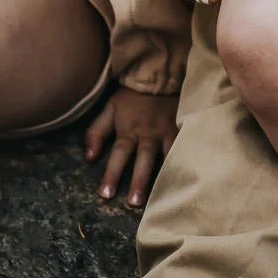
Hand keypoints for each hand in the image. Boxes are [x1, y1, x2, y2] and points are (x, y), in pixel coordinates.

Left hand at [82, 86, 178, 208]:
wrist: (159, 73)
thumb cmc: (131, 96)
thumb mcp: (109, 109)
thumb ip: (96, 132)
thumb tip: (88, 157)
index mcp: (129, 130)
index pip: (119, 155)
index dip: (112, 174)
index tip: (105, 196)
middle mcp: (148, 133)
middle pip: (143, 159)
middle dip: (139, 182)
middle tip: (134, 203)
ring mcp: (167, 131)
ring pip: (167, 156)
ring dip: (165, 175)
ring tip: (166, 196)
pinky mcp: (182, 127)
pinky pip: (184, 146)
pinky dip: (185, 161)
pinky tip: (189, 177)